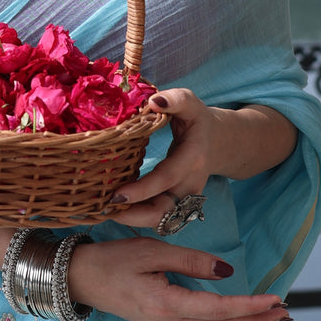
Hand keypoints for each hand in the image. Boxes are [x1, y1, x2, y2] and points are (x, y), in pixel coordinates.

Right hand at [67, 236, 288, 320]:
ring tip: (271, 314)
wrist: (77, 278)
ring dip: (243, 320)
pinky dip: (224, 319)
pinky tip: (236, 315)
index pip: (219, 308)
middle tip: (287, 311)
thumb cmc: (111, 260)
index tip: (276, 299)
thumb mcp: (151, 251)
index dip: (250, 305)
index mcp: (167, 305)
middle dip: (256, 319)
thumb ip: (190, 262)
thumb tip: (226, 272)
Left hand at [110, 87, 213, 231]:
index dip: (142, 189)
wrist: (216, 141)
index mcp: (193, 158)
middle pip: (164, 211)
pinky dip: (136, 215)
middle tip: (104, 210)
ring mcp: (184, 197)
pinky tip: (115, 209)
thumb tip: (154, 101)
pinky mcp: (176, 203)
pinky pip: (156, 215)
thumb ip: (174, 100)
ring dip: (132, 219)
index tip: (116, 195)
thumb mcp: (190, 103)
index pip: (166, 178)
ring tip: (104, 212)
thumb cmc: (197, 119)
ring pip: (160, 220)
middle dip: (134, 216)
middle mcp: (190, 183)